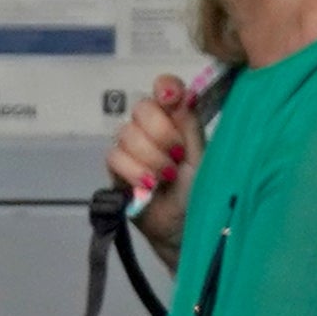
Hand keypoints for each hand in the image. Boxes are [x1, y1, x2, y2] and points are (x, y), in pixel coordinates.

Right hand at [106, 75, 199, 241]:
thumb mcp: (201, 157)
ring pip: (127, 134)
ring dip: (151, 158)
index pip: (165, 88)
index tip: (172, 100)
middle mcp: (152, 129)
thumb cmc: (200, 192)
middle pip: (141, 108)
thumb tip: (183, 95)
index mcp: (177, 120)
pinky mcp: (116, 170)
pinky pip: (115, 157)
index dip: (165, 89)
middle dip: (161, 133)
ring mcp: (132, 148)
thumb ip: (190, 125)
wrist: (184, 227)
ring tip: (166, 177)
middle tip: (178, 156)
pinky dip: (134, 171)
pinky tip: (149, 185)